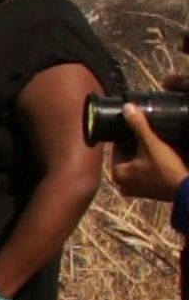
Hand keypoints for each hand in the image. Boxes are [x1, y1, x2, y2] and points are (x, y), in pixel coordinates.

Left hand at [109, 77, 188, 202]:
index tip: (136, 125)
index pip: (117, 147)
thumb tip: (127, 107)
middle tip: (148, 132)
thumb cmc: (167, 169)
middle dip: (136, 144)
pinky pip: (146, 172)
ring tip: (155, 142)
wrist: (187, 190)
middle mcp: (123, 184)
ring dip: (144, 153)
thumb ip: (139, 126)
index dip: (126, 134)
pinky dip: (151, 163)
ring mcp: (136, 189)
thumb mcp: (152, 144)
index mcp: (118, 173)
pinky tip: (161, 155)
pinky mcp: (150, 191)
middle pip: (127, 155)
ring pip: (137, 163)